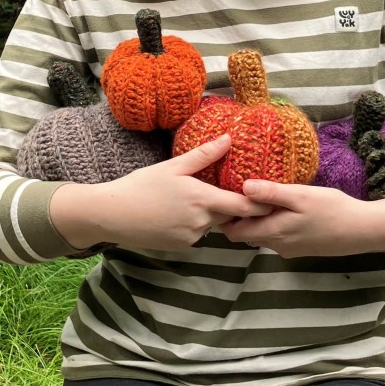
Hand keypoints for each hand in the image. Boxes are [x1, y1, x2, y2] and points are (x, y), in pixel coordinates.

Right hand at [50, 134, 272, 251]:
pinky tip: (177, 212)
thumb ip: (204, 155)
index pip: (243, 206)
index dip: (260, 203)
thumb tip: (229, 138)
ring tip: (193, 198)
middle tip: (236, 192)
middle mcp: (201, 223)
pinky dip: (194, 223)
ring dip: (210, 214)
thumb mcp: (173, 166)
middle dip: (233, 206)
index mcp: (202, 200)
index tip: (272, 197)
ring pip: (211, 224)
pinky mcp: (181, 247)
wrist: (111, 215)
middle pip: (229, 215)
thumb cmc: (141, 185)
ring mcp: (191, 238)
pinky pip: (197, 233)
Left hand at [219, 181, 384, 257]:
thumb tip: (242, 187)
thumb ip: (272, 193)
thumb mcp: (301, 196)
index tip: (221, 193)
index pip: (233, 232)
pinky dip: (270, 222)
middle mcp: (276, 245)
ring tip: (254, 195)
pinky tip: (278, 206)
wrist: (363, 230)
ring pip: (260, 234)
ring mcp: (288, 248)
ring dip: (255, 218)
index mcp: (273, 232)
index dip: (224, 215)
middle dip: (236, 216)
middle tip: (233, 190)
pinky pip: (275, 235)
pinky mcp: (299, 246)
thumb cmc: (332, 209)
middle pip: (245, 233)